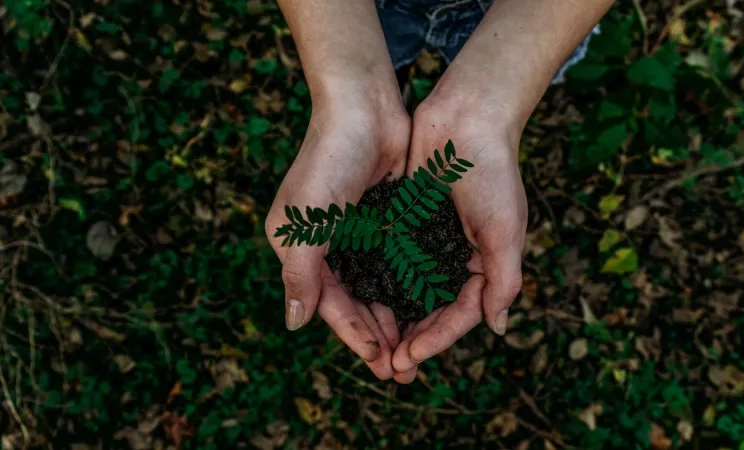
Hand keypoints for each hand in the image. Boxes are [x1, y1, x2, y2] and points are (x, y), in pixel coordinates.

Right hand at [266, 91, 409, 379]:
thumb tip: (294, 324)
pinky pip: (397, 263)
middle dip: (378, 336)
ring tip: (417, 348)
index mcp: (300, 248)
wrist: (363, 107)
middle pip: (355, 302)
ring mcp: (358, 233)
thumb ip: (299, 274)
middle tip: (403, 369)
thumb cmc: (328, 161)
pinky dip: (409, 286)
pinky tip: (427, 307)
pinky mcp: (385, 219)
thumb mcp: (305, 222)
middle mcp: (328, 245)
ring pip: (378, 287)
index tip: (380, 361)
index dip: (354, 335)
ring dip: (395, 318)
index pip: (329, 304)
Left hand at [390, 97, 526, 382]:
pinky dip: (379, 282)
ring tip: (373, 346)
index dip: (437, 339)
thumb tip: (498, 328)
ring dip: (393, 319)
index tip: (410, 358)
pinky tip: (361, 301)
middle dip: (412, 339)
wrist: (466, 118)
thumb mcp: (505, 230)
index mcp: (484, 263)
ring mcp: (430, 240)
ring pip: (408, 291)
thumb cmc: (492, 172)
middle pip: (432, 310)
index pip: (460, 314)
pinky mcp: (406, 222)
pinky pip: (391, 260)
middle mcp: (456, 257)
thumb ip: (503, 280)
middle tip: (388, 367)